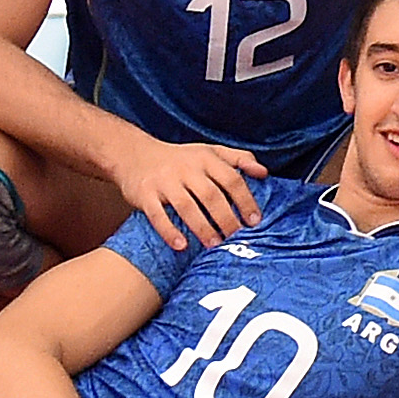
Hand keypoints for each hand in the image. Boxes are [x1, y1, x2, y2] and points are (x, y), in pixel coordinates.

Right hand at [109, 134, 269, 249]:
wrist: (134, 154)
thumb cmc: (180, 158)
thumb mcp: (209, 151)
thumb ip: (239, 159)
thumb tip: (264, 173)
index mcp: (206, 158)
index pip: (232, 179)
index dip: (245, 200)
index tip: (255, 221)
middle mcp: (186, 168)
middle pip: (211, 195)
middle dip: (227, 218)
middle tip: (236, 237)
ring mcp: (164, 181)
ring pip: (187, 206)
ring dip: (203, 227)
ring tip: (215, 244)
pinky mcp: (145, 194)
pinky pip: (158, 215)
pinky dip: (169, 231)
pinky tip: (181, 245)